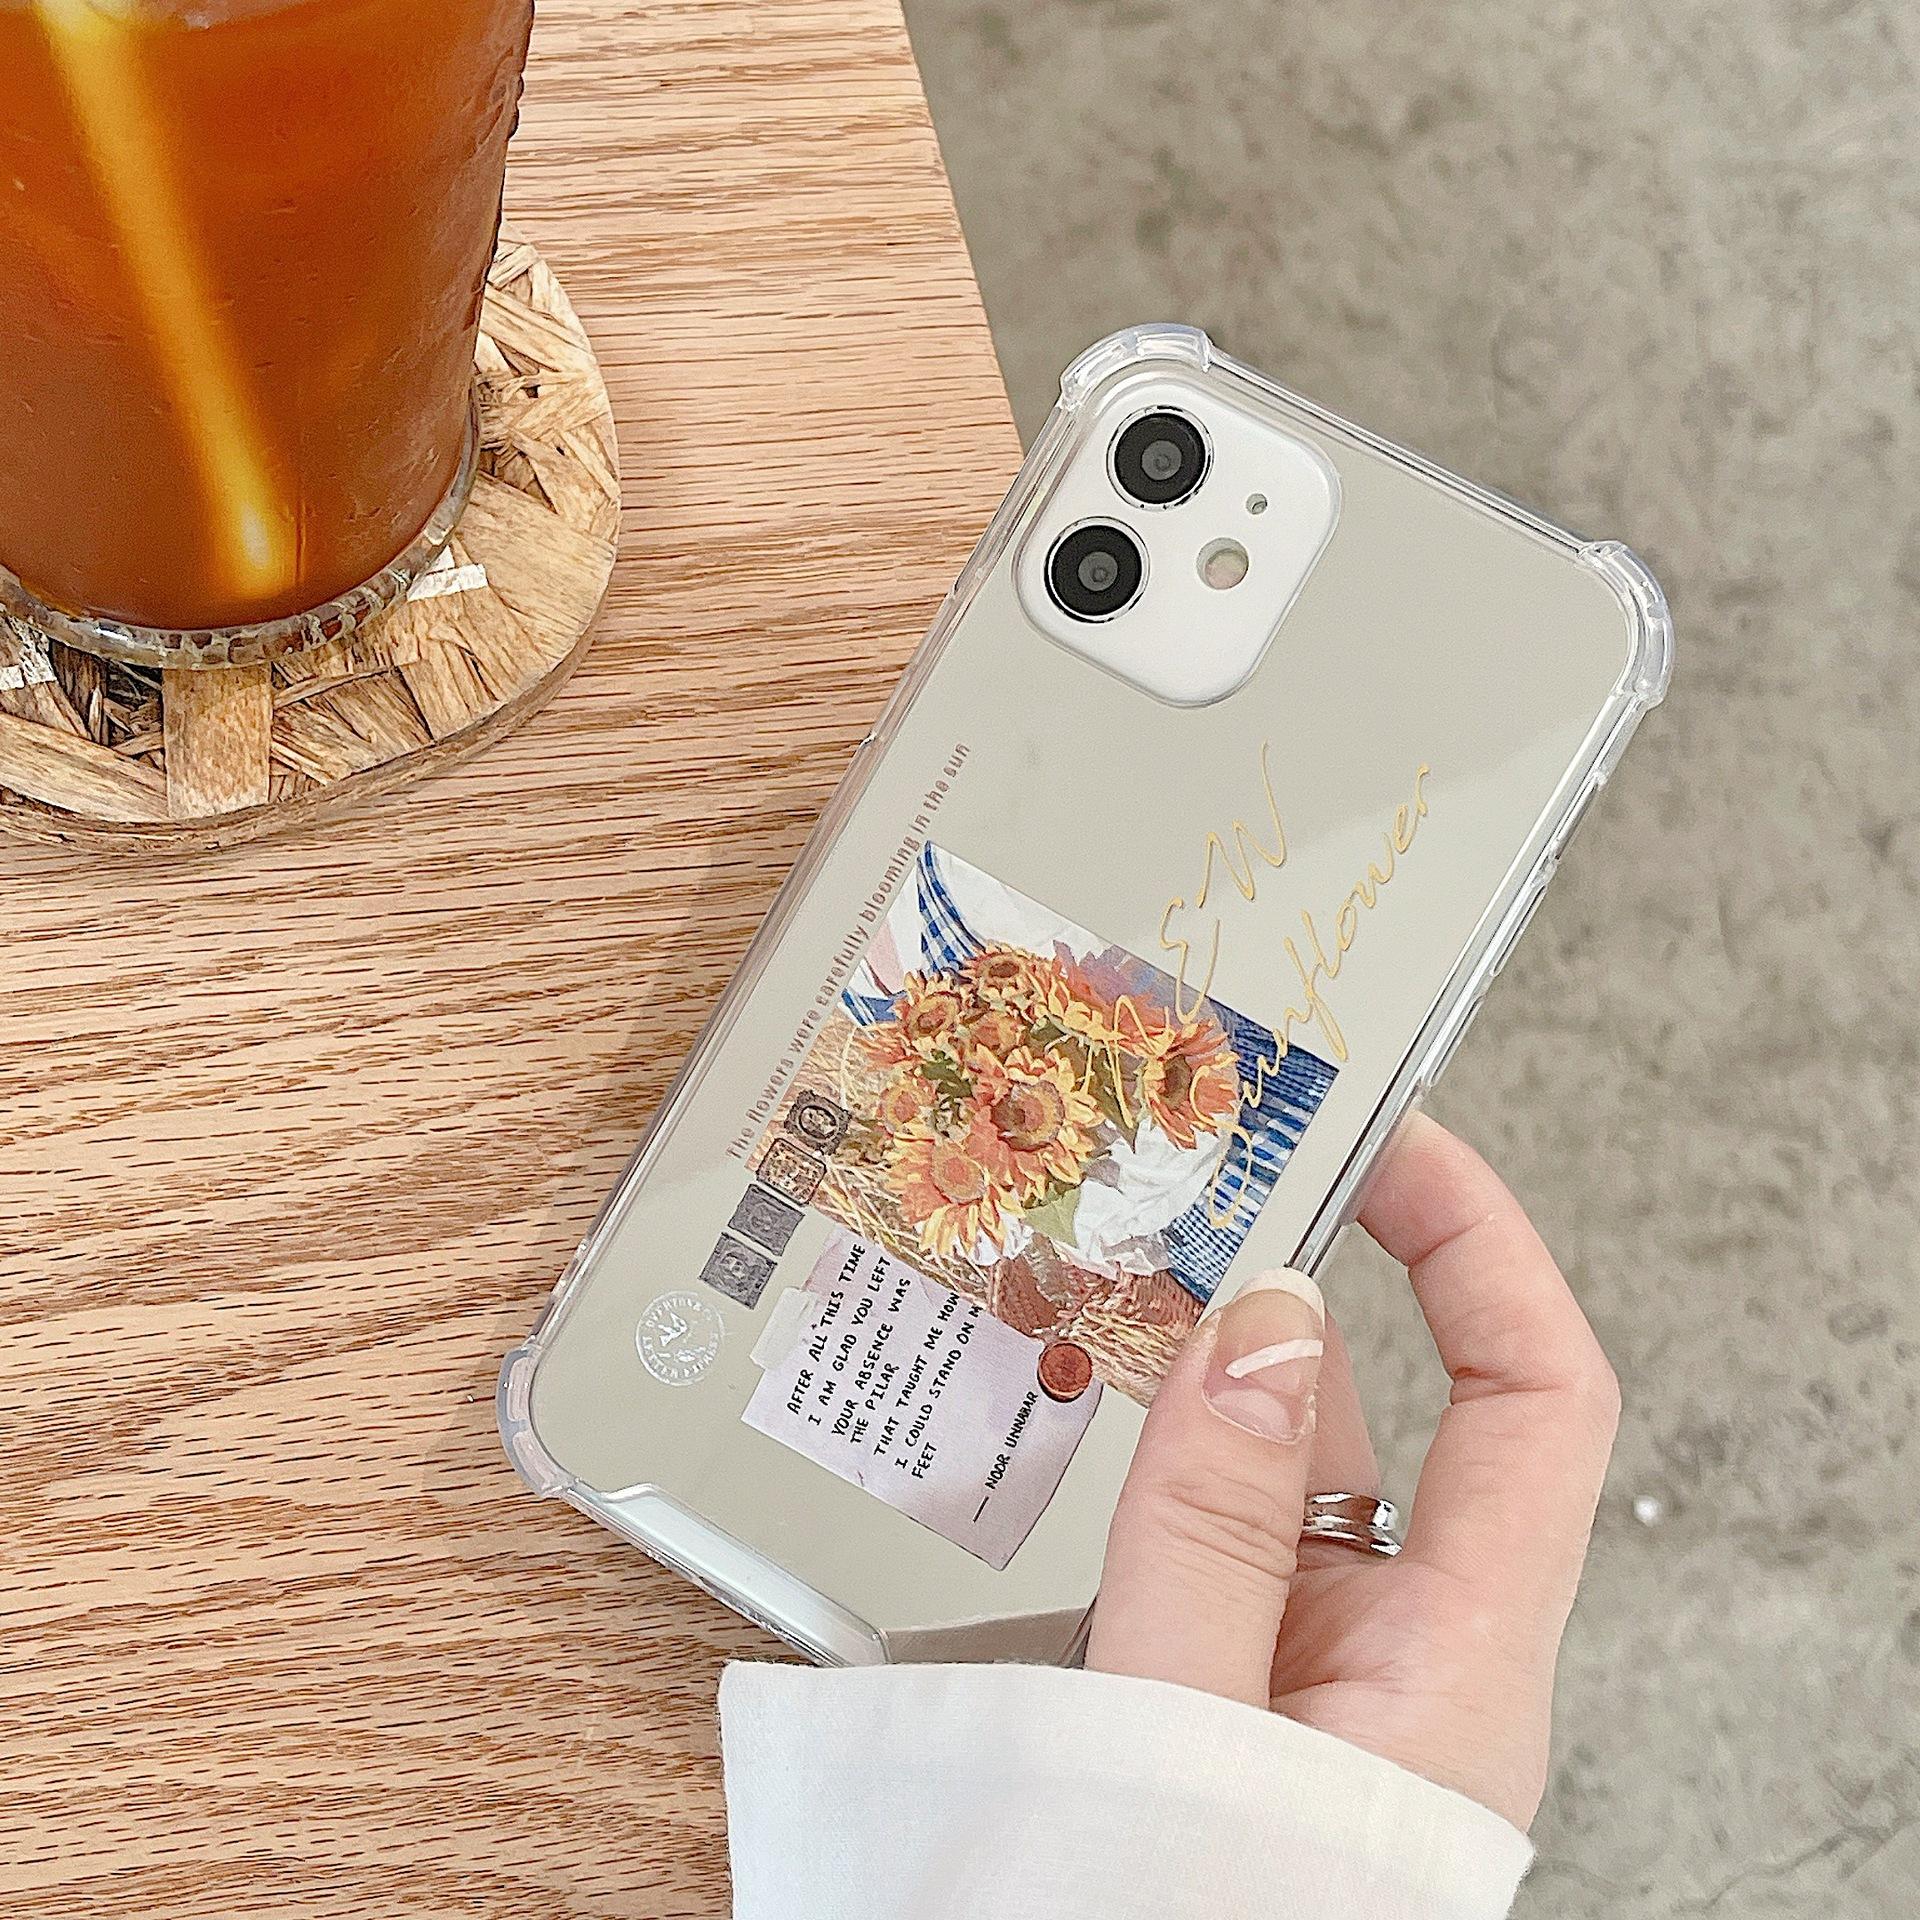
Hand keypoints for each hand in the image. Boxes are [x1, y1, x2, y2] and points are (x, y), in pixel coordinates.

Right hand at [1086, 1112, 1620, 1829]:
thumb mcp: (1186, 1738)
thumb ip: (1218, 1531)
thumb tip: (1272, 1319)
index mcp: (1455, 1658)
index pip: (1539, 1398)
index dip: (1480, 1247)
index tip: (1386, 1136)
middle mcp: (1400, 1646)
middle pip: (1380, 1412)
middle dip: (1287, 1284)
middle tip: (1182, 1178)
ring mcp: (1303, 1664)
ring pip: (1266, 1468)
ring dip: (1184, 1366)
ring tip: (1079, 1268)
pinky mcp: (1220, 1683)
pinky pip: (1194, 1531)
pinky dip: (1132, 1448)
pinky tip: (1038, 1401)